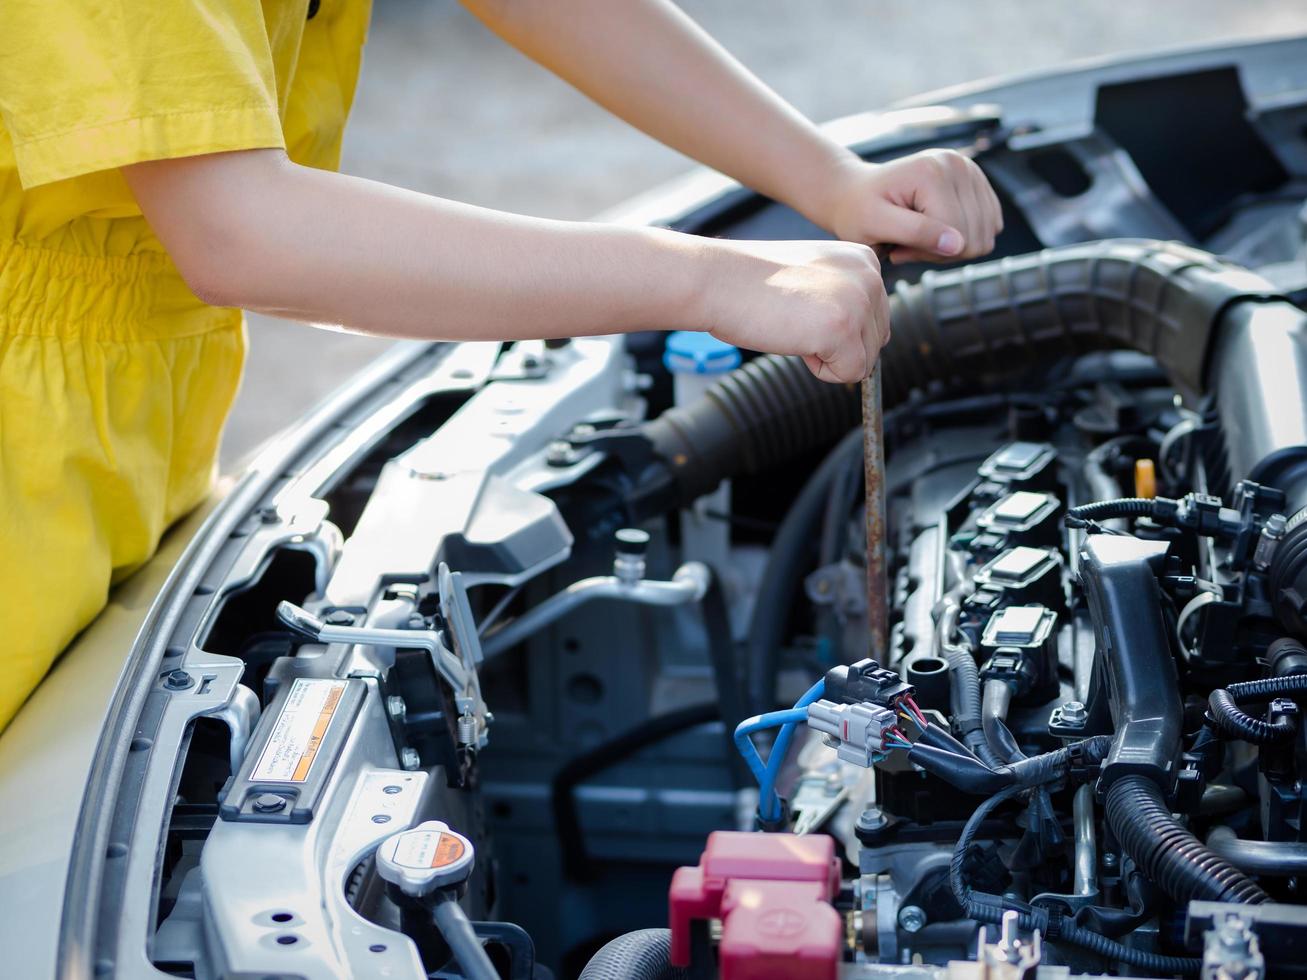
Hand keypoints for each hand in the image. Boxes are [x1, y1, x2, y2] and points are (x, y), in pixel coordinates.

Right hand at [699, 239, 889, 382]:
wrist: (716, 281)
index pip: (875, 318)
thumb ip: (845, 298)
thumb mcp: (814, 279)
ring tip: (793, 325)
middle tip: (795, 319)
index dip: (836, 328)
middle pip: (875, 342)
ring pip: (865, 360)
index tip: (802, 308)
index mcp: (864, 260)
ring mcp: (858, 301)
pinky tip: (794, 339)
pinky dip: (821, 370)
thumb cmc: (752, 284)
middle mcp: (869, 276)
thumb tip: (866, 340)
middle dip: (836, 345)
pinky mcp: (843, 329)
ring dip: (827, 356)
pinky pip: (850, 374)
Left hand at [819, 150, 1002, 263]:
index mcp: (933, 171)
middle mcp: (957, 164)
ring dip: (949, 246)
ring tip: (916, 238)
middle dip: (938, 251)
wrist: (856, 192)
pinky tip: (933, 231)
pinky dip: (961, 237)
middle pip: (973, 236)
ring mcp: (970, 169)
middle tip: (905, 245)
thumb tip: (958, 245)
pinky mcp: (976, 180)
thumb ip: (915, 233)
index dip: (927, 253)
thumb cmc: (858, 212)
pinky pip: (988, 227)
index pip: (956, 233)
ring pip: (983, 235)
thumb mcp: (876, 225)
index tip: (896, 249)